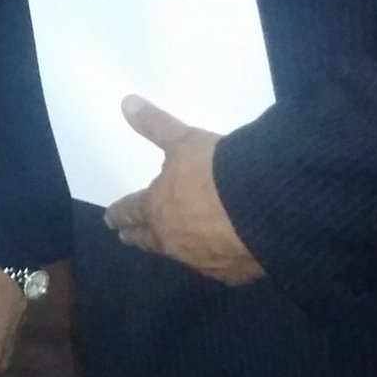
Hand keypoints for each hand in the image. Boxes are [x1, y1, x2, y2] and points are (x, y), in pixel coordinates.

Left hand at [104, 95, 263, 284]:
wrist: (265, 207)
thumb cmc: (216, 171)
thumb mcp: (184, 141)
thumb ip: (155, 125)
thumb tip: (126, 102)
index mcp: (157, 209)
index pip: (132, 211)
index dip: (120, 213)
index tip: (110, 219)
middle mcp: (174, 240)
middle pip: (149, 240)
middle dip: (137, 236)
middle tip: (126, 237)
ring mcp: (203, 261)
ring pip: (180, 255)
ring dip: (172, 248)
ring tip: (168, 246)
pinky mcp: (232, 273)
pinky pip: (216, 267)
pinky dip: (213, 260)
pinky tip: (216, 258)